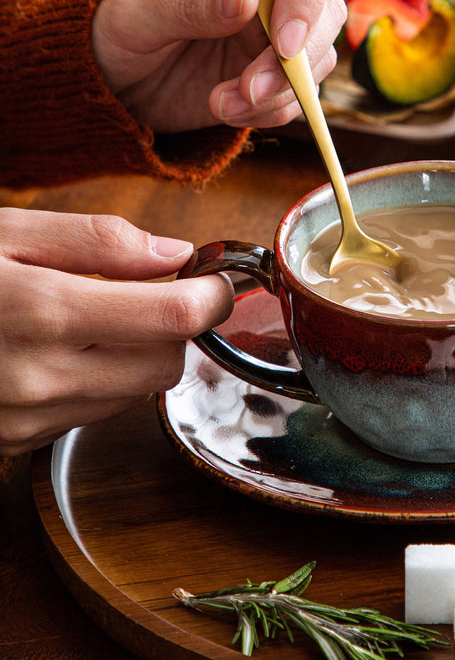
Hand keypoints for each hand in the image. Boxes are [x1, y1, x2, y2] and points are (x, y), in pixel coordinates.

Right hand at [0, 208, 233, 454]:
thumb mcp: (2, 231)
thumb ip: (95, 240)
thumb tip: (174, 254)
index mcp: (41, 311)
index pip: (174, 318)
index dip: (211, 297)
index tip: (215, 280)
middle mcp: (39, 377)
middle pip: (166, 364)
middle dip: (173, 327)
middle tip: (148, 292)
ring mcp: (25, 417)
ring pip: (136, 393)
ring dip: (138, 355)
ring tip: (94, 317)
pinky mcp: (13, 440)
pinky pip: (93, 412)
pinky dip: (101, 380)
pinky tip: (63, 350)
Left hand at [91, 0, 346, 131]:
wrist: (114, 77)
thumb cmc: (116, 26)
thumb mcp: (138, 13)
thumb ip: (191, 3)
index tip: (283, 43)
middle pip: (325, 9)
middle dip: (296, 59)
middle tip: (251, 90)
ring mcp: (275, 33)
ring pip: (317, 59)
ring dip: (280, 93)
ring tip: (222, 105)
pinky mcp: (274, 75)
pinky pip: (298, 96)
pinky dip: (271, 112)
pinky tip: (226, 111)